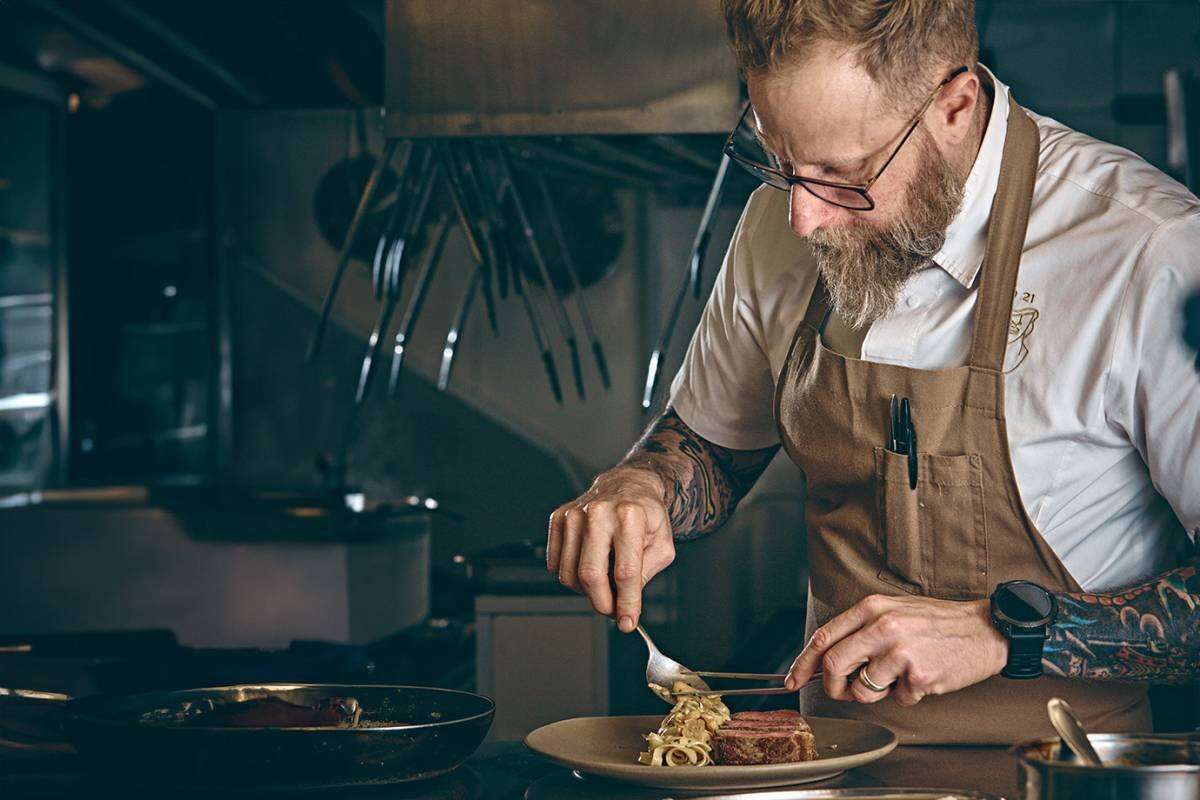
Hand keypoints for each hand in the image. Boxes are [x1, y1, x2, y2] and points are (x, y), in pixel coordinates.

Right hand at [546, 467, 674, 632]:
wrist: (628, 484)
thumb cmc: (647, 516)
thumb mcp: (662, 545)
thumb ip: (644, 576)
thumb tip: (625, 607)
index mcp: (630, 515)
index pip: (625, 571)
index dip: (626, 603)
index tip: (627, 622)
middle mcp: (599, 512)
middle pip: (591, 575)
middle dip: (602, 603)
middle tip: (613, 611)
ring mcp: (574, 514)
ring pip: (569, 573)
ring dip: (587, 591)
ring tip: (605, 584)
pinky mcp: (558, 518)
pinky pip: (556, 564)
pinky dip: (572, 576)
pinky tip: (590, 565)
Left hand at [784, 594, 1008, 705]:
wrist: (985, 629)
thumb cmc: (937, 622)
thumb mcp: (894, 611)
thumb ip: (862, 629)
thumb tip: (828, 657)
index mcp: (872, 608)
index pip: (824, 637)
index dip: (803, 662)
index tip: (793, 679)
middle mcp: (882, 627)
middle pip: (833, 665)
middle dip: (832, 686)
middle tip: (843, 691)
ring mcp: (900, 652)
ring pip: (862, 689)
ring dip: (874, 693)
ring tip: (896, 679)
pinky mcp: (919, 675)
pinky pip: (898, 698)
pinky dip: (906, 695)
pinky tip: (923, 678)